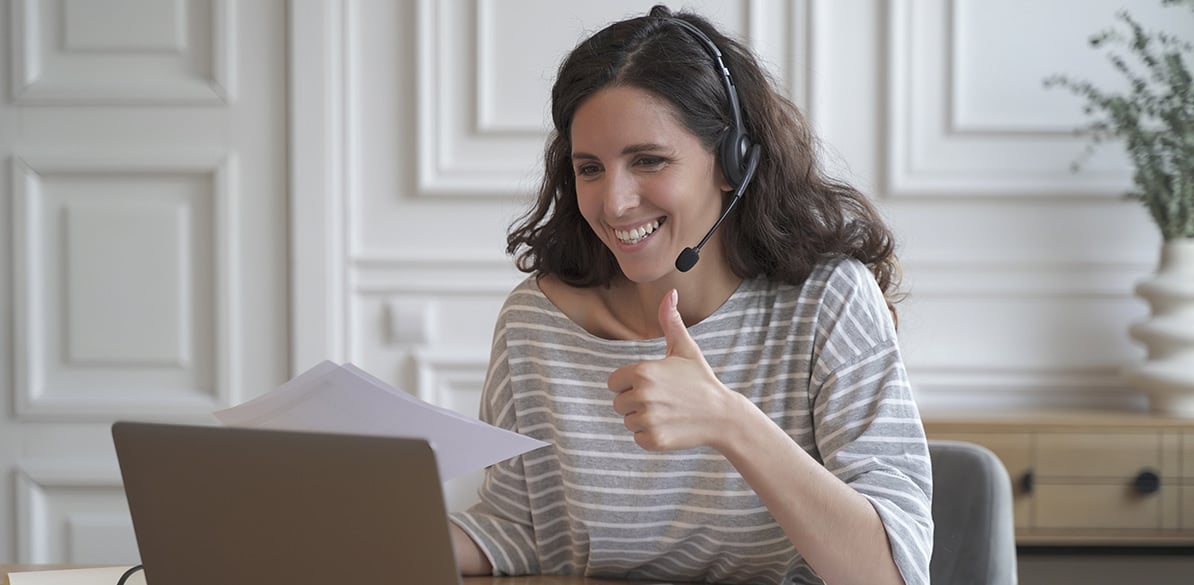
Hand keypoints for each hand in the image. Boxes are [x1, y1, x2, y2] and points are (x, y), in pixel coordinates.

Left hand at [607, 289, 738, 450]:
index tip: (651, 384)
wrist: (722, 415)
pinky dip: (651, 435)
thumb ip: (670, 321)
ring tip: (667, 412)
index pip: (613, 382)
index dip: (629, 384)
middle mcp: (642, 395)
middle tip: (663, 399)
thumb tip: (670, 293)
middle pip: (618, 403)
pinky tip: (670, 425)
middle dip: (636, 402)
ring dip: (643, 419)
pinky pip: (638, 438)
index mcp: (642, 372)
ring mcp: (648, 419)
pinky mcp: (654, 439)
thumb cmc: (700, 380)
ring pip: (628, 421)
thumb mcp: (686, 349)